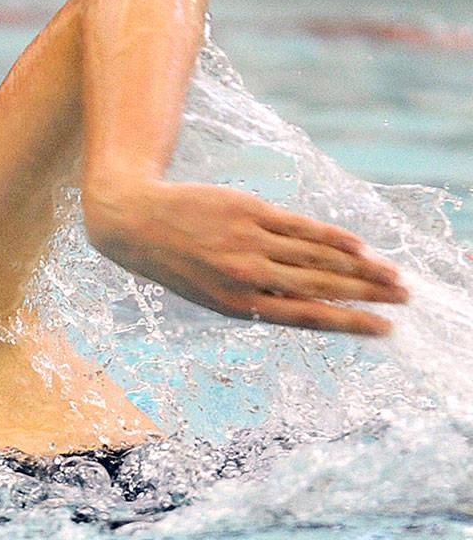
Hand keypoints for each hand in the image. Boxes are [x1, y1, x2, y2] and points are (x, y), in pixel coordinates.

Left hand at [82, 180, 407, 334]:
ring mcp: (248, 240)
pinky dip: (332, 237)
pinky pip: (300, 227)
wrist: (134, 222)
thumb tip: (312, 304)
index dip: (349, 323)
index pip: (306, 317)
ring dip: (360, 267)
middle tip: (404, 299)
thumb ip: (259, 299)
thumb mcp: (211, 294)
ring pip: (316, 257)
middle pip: (321, 286)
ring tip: (391, 275)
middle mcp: (245, 274)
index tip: (385, 329)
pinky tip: (359, 246)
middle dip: (367, 294)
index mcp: (236, 304)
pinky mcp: (249, 210)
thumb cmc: (178, 264)